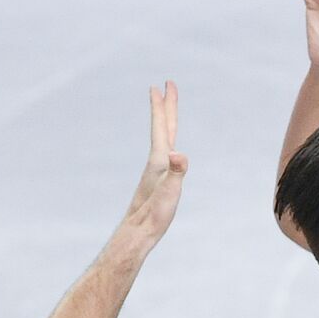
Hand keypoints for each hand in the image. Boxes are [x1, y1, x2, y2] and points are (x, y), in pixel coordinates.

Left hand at [124, 81, 187, 243]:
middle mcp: (156, 161)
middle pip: (163, 128)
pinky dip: (168, 141)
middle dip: (165, 106)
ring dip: (166, 122)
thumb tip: (180, 155)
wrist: (138, 232)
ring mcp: (157, 170)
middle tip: (166, 86)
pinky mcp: (158, 179)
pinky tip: (170, 147)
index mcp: (159, 160)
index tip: (160, 85)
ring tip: (167, 111)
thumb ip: (175, 173)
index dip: (161, 106)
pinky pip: (166, 152)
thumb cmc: (154, 215)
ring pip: (163, 139)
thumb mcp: (170, 193)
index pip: (161, 127)